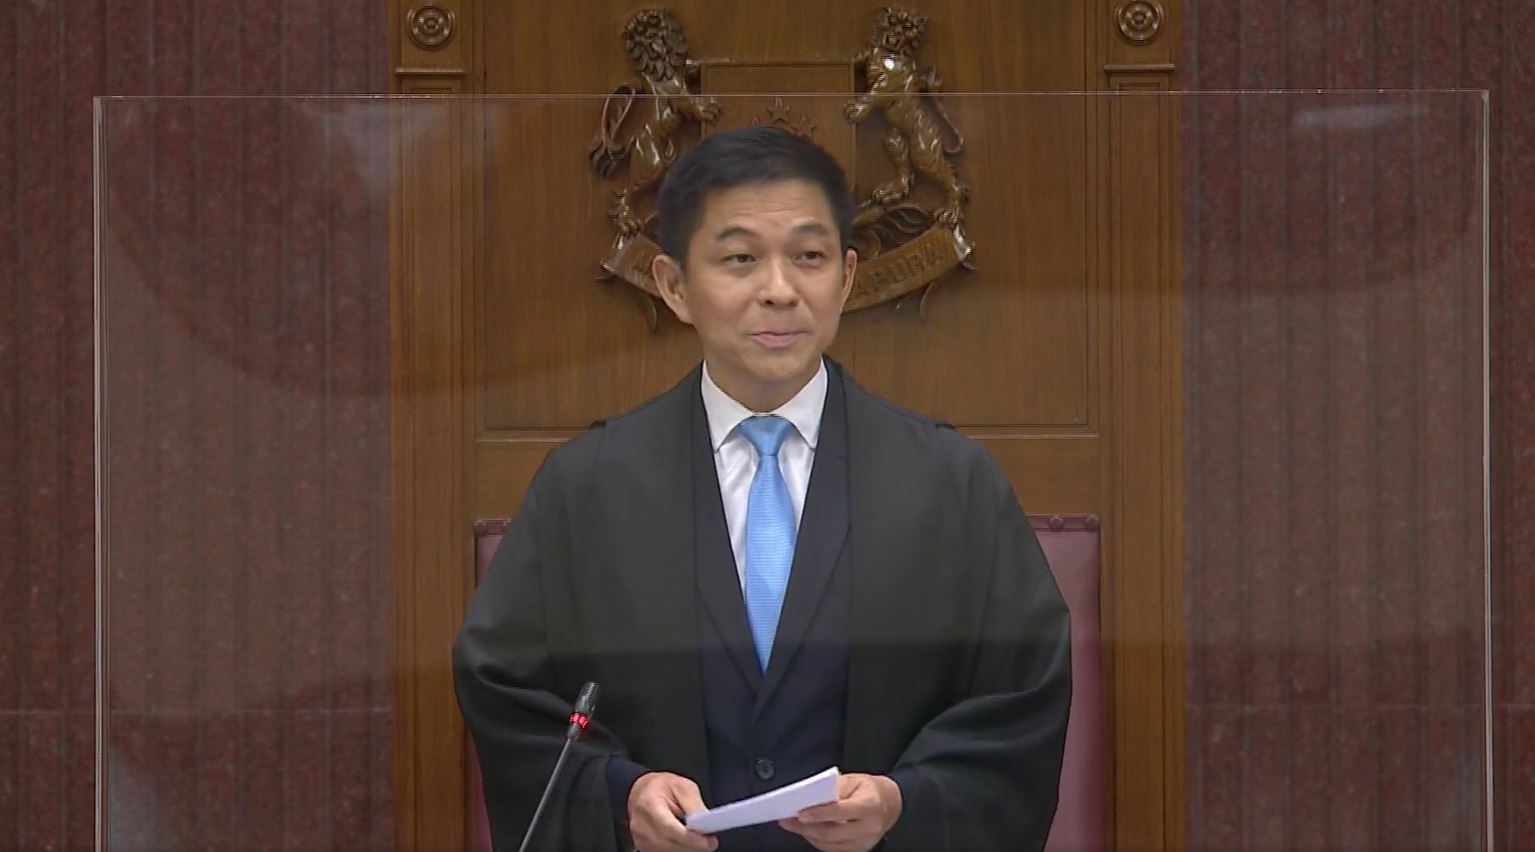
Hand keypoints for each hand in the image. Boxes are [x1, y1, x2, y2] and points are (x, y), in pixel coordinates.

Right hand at [627, 772, 717, 851]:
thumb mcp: (683, 786)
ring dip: (687, 848)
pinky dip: (679, 849)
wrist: (644, 792)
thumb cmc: (663, 787)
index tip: (708, 841)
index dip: (690, 837)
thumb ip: (694, 805)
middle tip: (710, 842)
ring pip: (668, 851)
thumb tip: (706, 824)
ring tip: (699, 839)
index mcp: (648, 804)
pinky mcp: (644, 847)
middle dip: (692, 845)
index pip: (669, 827)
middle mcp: (640, 824)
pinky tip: (687, 841)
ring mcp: (640, 838)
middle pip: (669, 844)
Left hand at [777, 773, 901, 851]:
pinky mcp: (858, 850)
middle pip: (831, 832)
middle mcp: (869, 828)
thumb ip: (834, 788)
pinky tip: (806, 830)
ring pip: (829, 844)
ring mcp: (864, 842)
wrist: (890, 804)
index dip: (819, 813)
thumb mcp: (854, 780)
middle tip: (786, 820)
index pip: (840, 811)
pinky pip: (832, 849)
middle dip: (805, 827)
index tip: (799, 813)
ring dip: (807, 834)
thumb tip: (811, 797)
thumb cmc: (869, 789)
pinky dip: (816, 840)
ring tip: (791, 824)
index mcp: (869, 806)